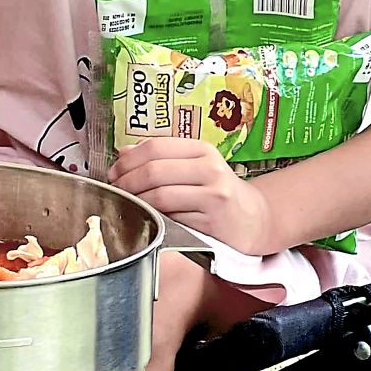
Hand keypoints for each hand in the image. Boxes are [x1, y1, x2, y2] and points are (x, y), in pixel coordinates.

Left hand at [108, 138, 273, 255]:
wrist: (255, 219)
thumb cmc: (218, 191)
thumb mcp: (195, 166)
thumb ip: (162, 158)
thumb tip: (124, 152)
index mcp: (202, 150)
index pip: (156, 147)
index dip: (129, 159)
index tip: (115, 170)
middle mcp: (210, 169)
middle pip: (155, 171)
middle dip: (127, 181)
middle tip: (116, 189)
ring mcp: (213, 196)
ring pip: (161, 196)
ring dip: (137, 202)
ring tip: (129, 204)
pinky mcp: (213, 223)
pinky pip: (173, 219)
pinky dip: (156, 218)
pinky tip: (150, 218)